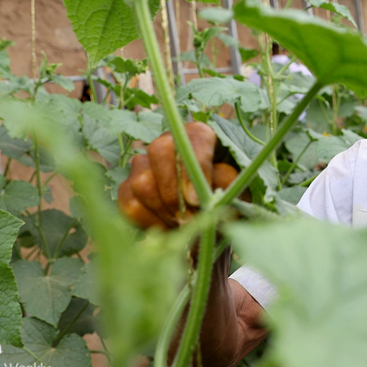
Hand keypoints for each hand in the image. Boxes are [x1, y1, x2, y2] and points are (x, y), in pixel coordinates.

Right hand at [117, 122, 239, 229]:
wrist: (211, 226)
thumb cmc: (230, 202)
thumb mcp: (238, 193)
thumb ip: (224, 188)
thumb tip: (194, 196)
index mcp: (201, 136)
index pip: (194, 138)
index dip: (194, 167)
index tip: (196, 200)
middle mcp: (169, 142)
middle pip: (159, 151)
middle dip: (174, 193)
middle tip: (189, 220)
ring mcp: (144, 163)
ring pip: (141, 181)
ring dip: (163, 211)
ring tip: (183, 227)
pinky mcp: (129, 186)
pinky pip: (128, 202)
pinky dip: (147, 222)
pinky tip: (167, 230)